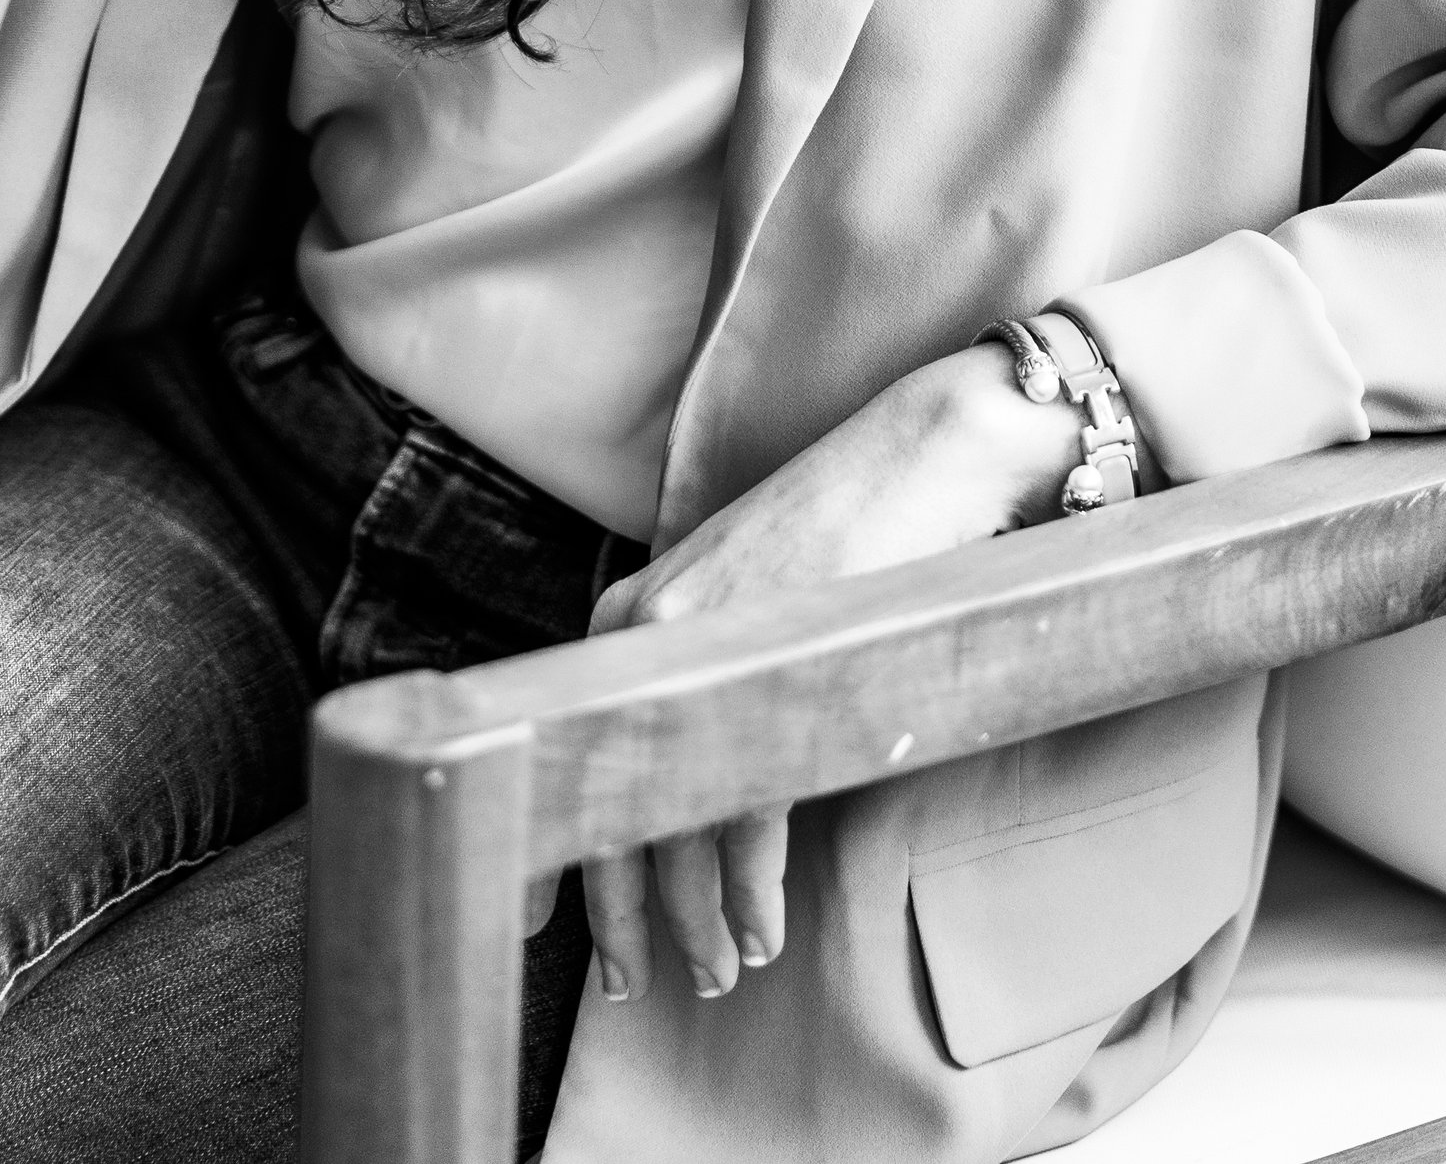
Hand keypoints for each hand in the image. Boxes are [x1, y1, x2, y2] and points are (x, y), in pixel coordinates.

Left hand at [546, 346, 1078, 1005]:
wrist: (917, 462)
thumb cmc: (834, 527)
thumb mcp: (733, 591)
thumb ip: (691, 664)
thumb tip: (674, 770)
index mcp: (624, 618)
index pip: (562, 758)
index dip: (550, 852)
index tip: (528, 919)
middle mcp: (644, 641)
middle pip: (611, 814)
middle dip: (620, 915)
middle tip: (626, 983)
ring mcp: (708, 666)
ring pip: (680, 837)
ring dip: (696, 922)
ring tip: (713, 972)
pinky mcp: (774, 688)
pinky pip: (748, 826)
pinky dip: (751, 897)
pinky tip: (758, 936)